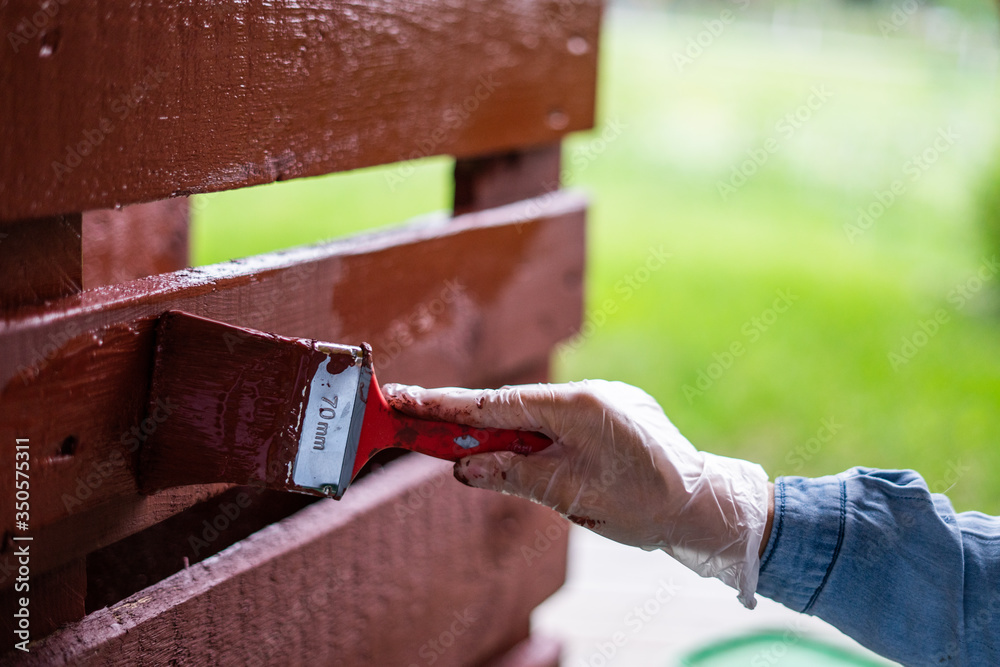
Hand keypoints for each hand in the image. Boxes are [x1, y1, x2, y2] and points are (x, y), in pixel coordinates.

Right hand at [382, 380, 770, 607]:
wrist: (705, 504)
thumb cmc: (645, 503)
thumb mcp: (574, 496)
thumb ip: (516, 475)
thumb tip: (463, 466)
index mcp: (580, 406)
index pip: (499, 405)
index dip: (449, 405)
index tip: (406, 399)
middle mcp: (589, 393)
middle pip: (511, 404)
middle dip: (462, 414)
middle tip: (411, 413)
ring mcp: (601, 401)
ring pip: (532, 413)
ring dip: (494, 426)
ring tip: (451, 435)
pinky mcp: (608, 414)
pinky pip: (555, 420)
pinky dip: (526, 433)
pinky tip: (507, 446)